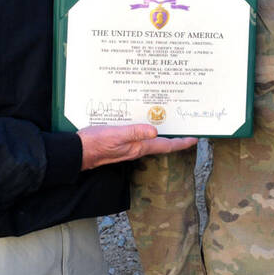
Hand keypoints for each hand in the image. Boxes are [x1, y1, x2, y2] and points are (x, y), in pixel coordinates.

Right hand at [78, 123, 196, 168]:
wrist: (77, 152)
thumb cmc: (95, 144)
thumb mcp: (115, 135)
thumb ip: (134, 132)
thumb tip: (155, 130)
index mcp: (138, 147)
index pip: (166, 145)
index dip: (182, 142)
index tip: (195, 139)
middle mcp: (137, 148)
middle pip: (162, 143)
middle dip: (176, 137)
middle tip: (188, 129)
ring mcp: (129, 146)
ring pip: (152, 139)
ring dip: (163, 133)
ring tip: (173, 124)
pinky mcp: (121, 142)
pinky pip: (140, 136)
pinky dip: (148, 129)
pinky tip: (147, 122)